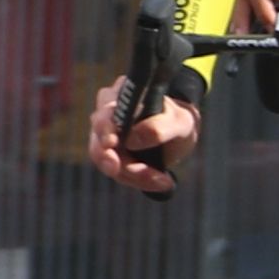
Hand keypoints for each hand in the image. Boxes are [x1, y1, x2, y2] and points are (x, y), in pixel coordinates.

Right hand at [86, 78, 197, 193]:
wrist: (178, 135)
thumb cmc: (177, 121)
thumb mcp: (180, 122)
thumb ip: (159, 127)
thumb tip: (132, 140)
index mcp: (120, 97)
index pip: (105, 113)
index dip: (105, 129)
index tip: (111, 143)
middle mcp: (105, 116)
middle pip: (98, 142)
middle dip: (113, 161)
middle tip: (133, 174)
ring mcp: (104, 139)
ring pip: (107, 162)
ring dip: (134, 175)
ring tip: (163, 180)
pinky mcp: (111, 158)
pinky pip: (118, 173)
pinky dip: (138, 180)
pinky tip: (160, 181)